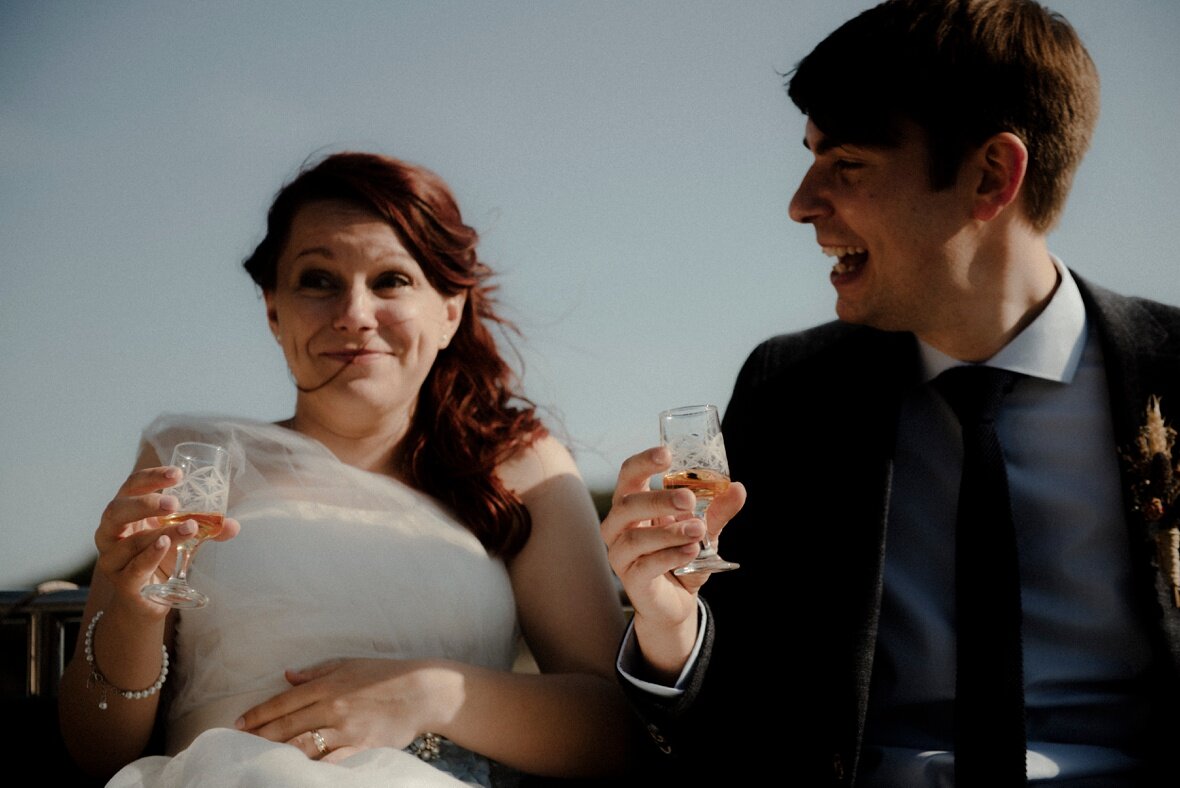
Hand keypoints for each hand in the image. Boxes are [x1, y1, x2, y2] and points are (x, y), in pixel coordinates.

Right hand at [95, 465, 239, 615]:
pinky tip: (165, 545)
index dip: (151, 477)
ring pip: (130, 541)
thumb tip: (233, 525)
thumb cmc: (160, 559)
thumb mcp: (183, 539)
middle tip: (175, 503)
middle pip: (117, 510)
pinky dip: (151, 555)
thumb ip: (205, 529)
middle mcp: (111, 532)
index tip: (178, 474)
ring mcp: (112, 558)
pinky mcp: (122, 581)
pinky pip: (134, 567)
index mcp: (125, 512)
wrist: (147, 601)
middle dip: (146, 504)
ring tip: (188, 527)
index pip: (132, 486)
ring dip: (160, 533)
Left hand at [236, 658, 460, 762]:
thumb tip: (287, 676)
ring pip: (304, 746)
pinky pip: (331, 762)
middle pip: (287, 726)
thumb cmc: (384, 675)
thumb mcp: (349, 664)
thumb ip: (316, 671)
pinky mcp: (362, 747)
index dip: (258, 714)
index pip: (283, 702)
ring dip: (279, 754)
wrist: (422, 691)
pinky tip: (296, 772)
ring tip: (260, 760)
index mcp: (328, 685)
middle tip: (239, 745)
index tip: (238, 724)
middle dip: (259, 737)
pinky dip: (312, 768)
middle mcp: (333, 707)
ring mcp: (347, 729)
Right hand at [600, 447, 744, 677]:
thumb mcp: (704, 528)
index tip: (667, 454)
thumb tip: (738, 488)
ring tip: (698, 531)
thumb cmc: (683, 555)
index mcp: (632, 504)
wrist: (677, 600)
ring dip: (669, 532)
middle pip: (627, 504)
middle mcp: (619, 526)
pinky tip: (691, 552)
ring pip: (635, 537)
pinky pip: (646, 565)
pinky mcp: (631, 579)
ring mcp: (621, 553)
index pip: (628, 475)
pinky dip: (670, 555)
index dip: (643, 462)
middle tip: (689, 499)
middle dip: (658, 499)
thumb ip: (718, 510)